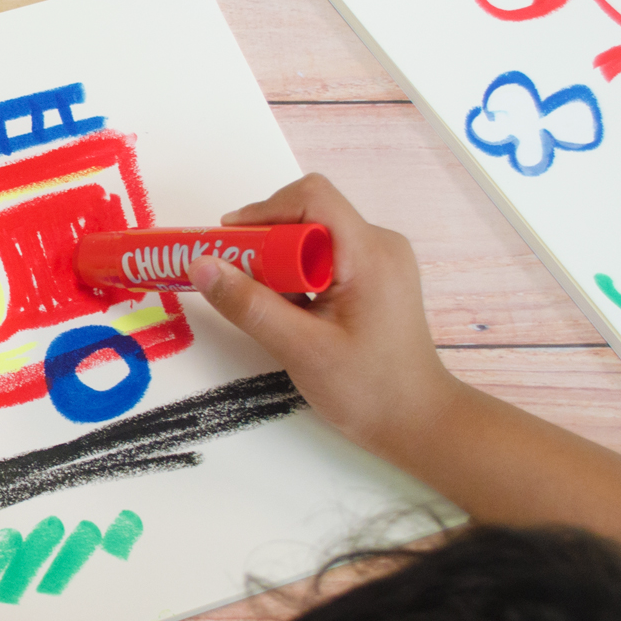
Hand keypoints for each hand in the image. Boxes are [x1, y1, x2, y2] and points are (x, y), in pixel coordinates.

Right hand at [187, 173, 458, 456]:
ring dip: (280, 262)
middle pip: (310, 215)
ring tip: (264, 302)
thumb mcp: (300, 349)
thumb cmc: (368, 390)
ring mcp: (381, 260)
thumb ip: (250, 305)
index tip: (229, 243)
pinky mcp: (375, 278)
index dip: (264, 210)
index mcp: (369, 253)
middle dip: (266, 242)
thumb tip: (201, 264)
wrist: (418, 423)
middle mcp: (380, 245)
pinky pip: (326, 257)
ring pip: (315, 237)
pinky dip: (298, 275)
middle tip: (237, 279)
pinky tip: (290, 311)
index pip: (312, 198)